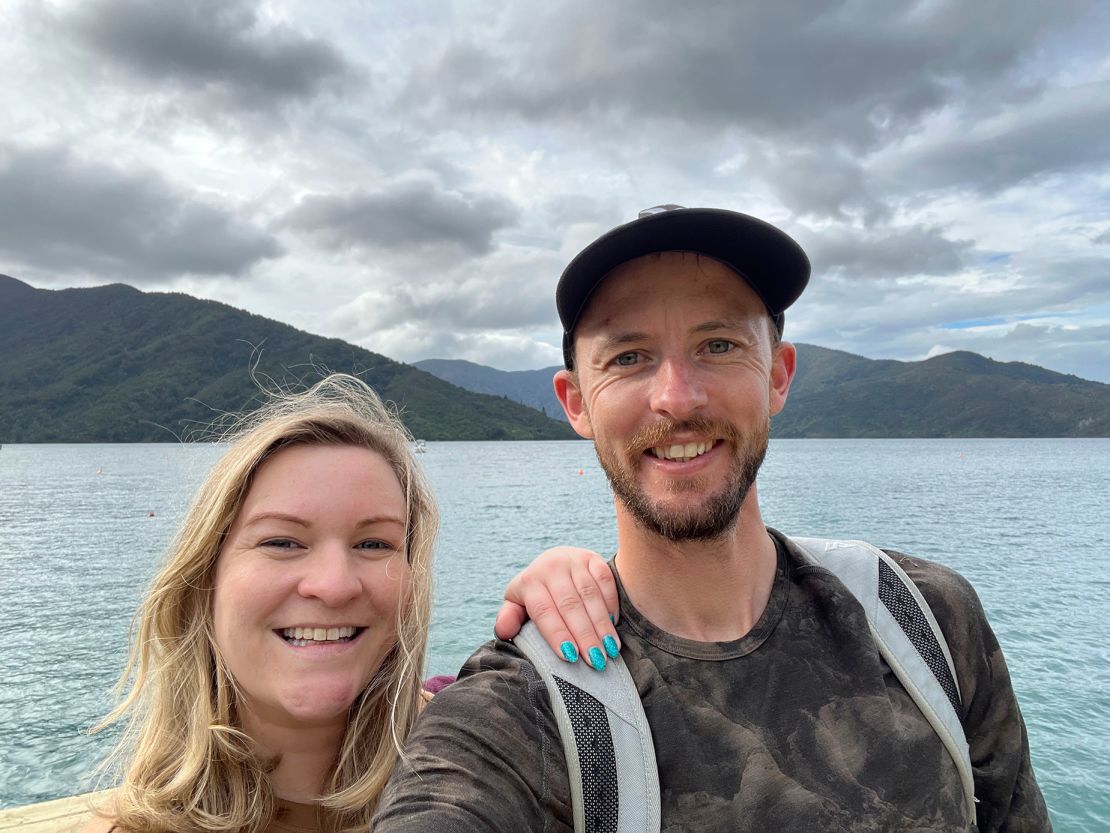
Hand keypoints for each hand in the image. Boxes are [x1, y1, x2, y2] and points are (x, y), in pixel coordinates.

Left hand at [495, 546, 619, 670]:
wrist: (553, 561)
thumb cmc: (535, 593)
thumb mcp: (517, 603)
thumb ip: (509, 618)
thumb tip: (503, 631)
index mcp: (530, 581)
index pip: (544, 611)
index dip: (557, 634)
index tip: (570, 657)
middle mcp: (551, 567)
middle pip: (570, 605)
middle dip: (584, 635)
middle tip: (596, 660)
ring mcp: (573, 560)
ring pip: (589, 595)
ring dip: (601, 624)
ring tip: (611, 649)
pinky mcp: (592, 557)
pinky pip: (605, 579)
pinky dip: (611, 602)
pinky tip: (614, 624)